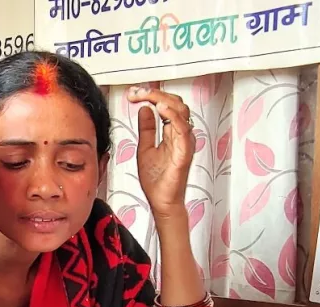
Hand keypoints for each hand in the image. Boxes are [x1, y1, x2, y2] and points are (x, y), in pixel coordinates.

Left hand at [128, 87, 193, 219]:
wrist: (161, 202)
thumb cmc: (157, 180)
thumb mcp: (145, 148)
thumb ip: (147, 128)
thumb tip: (144, 109)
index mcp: (173, 133)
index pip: (167, 106)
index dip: (152, 96)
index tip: (135, 93)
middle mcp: (181, 135)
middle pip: (175, 104)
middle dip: (156, 94)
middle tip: (138, 92)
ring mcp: (184, 142)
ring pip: (181, 112)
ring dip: (163, 100)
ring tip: (147, 95)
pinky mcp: (184, 152)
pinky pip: (183, 130)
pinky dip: (173, 117)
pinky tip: (161, 109)